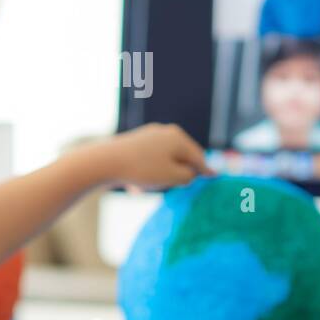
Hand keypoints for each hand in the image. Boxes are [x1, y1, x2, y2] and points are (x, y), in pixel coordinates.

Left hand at [82, 123, 211, 190]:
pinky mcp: (134, 143)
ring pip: (163, 161)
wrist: (105, 162)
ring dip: (159, 176)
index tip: (214, 176)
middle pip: (180, 157)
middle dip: (178, 173)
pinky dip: (147, 173)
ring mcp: (149, 135)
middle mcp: (166, 132)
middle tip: (167, 187)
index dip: (206, 169)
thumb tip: (190, 171)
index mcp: (178, 138)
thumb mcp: (173, 177)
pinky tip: (134, 186)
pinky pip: (148, 161)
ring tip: (145, 186)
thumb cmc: (143, 170)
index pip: (198, 156)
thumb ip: (188, 175)